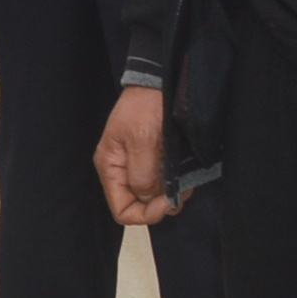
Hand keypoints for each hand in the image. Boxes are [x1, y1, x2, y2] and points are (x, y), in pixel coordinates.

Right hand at [96, 86, 179, 228]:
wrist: (158, 83)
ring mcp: (137, 166)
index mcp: (110, 168)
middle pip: (138, 206)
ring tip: (186, 180)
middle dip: (161, 204)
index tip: (167, 202)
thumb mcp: (142, 141)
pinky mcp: (152, 161)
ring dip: (171, 194)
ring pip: (153, 197)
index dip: (145, 214)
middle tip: (181, 190)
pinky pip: (162, 183)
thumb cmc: (145, 107)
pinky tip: (185, 174)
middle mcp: (121, 172)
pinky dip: (175, 184)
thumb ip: (143, 174)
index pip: (121, 210)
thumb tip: (148, 198)